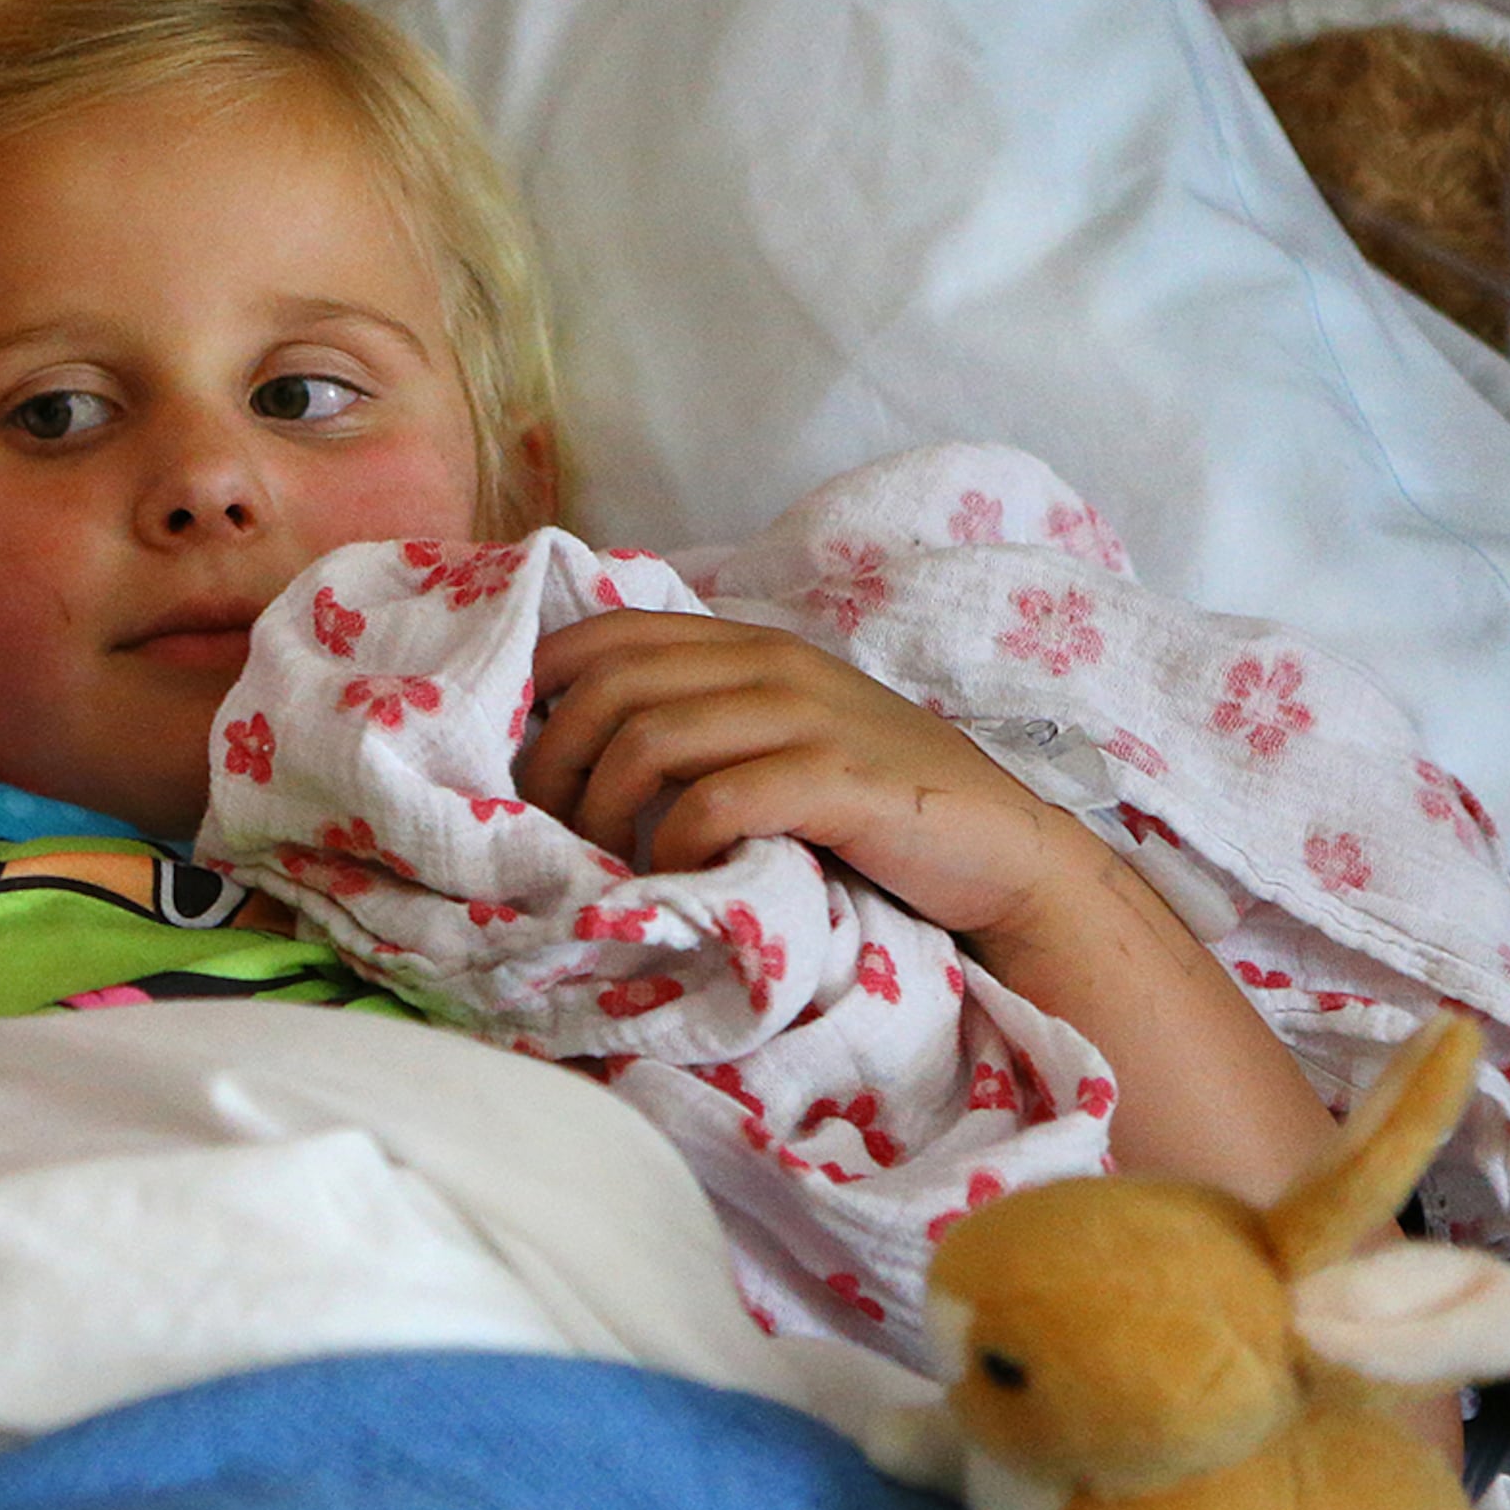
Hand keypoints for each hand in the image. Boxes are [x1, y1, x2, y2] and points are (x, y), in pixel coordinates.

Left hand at [517, 611, 1085, 943]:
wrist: (998, 851)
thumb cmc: (872, 806)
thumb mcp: (778, 739)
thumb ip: (700, 722)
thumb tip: (580, 749)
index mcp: (748, 647)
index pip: (609, 632)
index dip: (540, 683)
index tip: (511, 751)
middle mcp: (771, 667)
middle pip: (611, 688)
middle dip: (553, 763)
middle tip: (544, 829)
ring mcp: (807, 719)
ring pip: (649, 741)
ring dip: (602, 813)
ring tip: (602, 864)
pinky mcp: (838, 783)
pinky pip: (715, 803)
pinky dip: (676, 847)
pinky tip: (679, 877)